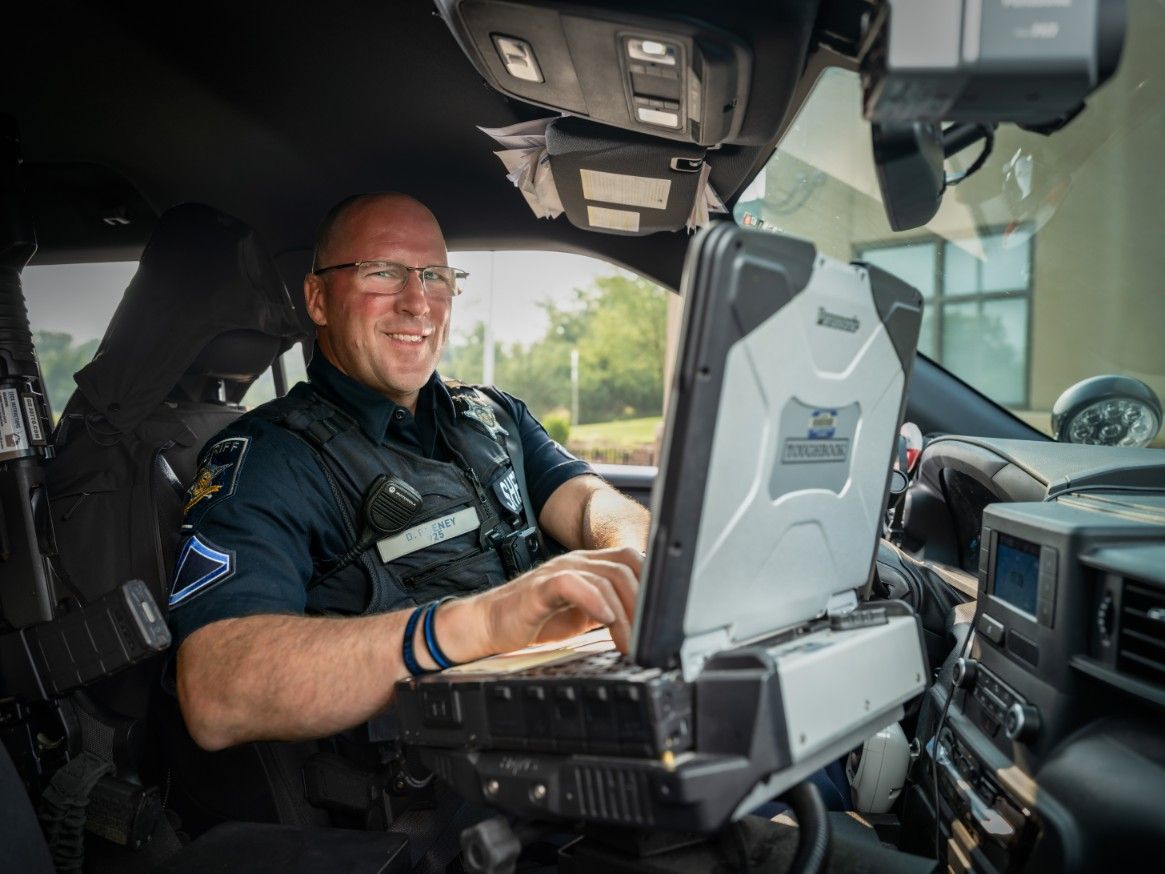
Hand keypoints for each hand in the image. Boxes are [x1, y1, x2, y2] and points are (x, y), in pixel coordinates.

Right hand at [456, 547, 641, 656]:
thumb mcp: (582, 616)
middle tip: (648, 638)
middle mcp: (577, 562)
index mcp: (590, 566)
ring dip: (625, 614)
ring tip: (628, 643)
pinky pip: (572, 583)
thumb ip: (609, 612)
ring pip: (606, 578)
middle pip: (626, 567)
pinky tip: (605, 618)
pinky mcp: (540, 587)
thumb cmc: (534, 621)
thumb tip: (644, 627)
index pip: (633, 561)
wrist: (488, 626)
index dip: (652, 586)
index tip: (661, 620)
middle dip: (643, 604)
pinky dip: (594, 599)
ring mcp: (559, 571)